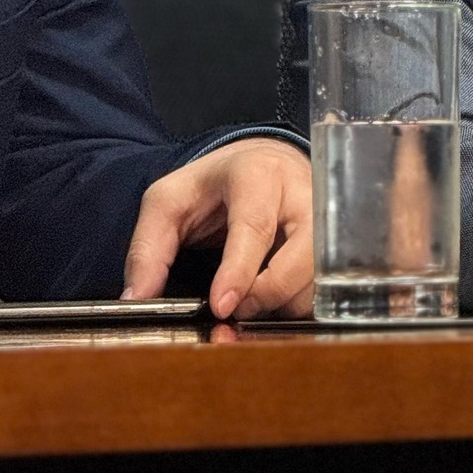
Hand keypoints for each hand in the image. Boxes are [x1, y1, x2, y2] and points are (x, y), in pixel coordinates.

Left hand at [123, 139, 312, 319]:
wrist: (260, 163)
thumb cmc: (212, 185)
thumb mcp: (168, 202)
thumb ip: (148, 248)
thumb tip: (136, 299)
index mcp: (257, 174)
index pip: (254, 226)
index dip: (240, 271)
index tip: (222, 307)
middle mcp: (302, 192)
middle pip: (303, 254)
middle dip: (268, 293)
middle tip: (234, 309)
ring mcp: (327, 216)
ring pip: (319, 275)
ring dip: (283, 303)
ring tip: (248, 303)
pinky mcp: (336, 241)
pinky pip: (326, 284)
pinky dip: (298, 303)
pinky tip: (271, 303)